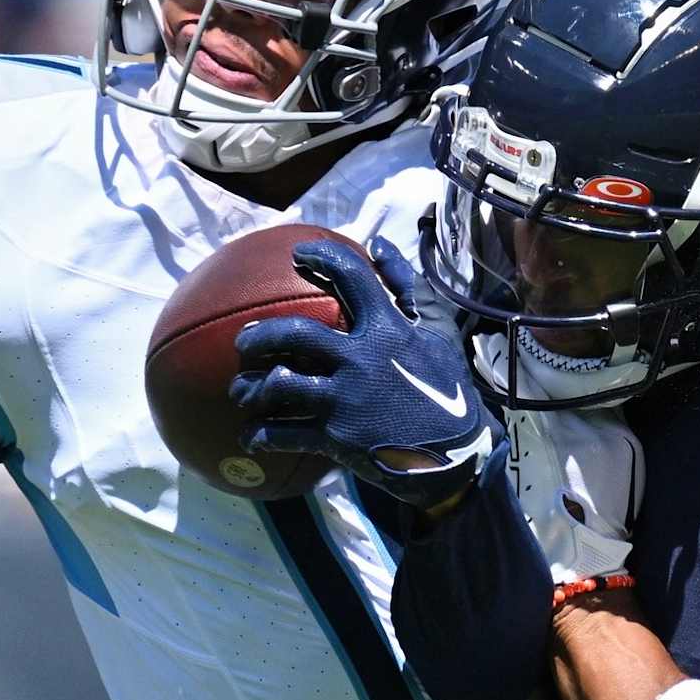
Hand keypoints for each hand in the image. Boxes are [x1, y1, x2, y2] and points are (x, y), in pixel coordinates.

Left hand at [231, 236, 500, 508]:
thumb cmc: (446, 389)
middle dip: (258, 336)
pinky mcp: (337, 439)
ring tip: (242, 392)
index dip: (322, 257)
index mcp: (388, 330)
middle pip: (292, 334)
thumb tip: (378, 244)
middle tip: (245, 342)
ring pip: (277, 385)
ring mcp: (347, 400)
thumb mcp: (438, 334)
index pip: (352, 277)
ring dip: (249, 389)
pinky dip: (259, 435)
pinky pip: (282, 434)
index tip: (299, 254)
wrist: (457, 456)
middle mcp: (362, 360)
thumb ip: (408, 286)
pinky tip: (253, 435)